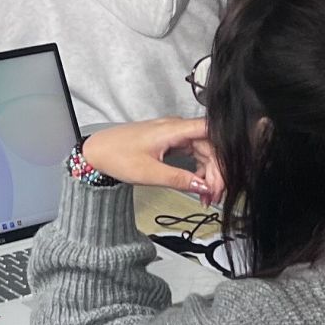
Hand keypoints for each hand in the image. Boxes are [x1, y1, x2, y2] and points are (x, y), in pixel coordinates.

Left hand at [81, 119, 215, 200]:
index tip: (228, 173)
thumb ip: (179, 179)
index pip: (211, 132)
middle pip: (211, 146)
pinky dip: (198, 171)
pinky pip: (193, 154)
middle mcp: (176, 128)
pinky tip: (197, 186)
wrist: (96, 151)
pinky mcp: (170, 142)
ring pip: (203, 151)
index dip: (225, 150)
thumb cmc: (116, 155)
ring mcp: (173, 134)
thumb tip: (203, 187)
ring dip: (208, 174)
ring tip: (206, 196)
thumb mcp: (149, 173)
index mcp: (172, 129)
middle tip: (214, 195)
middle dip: (217, 172)